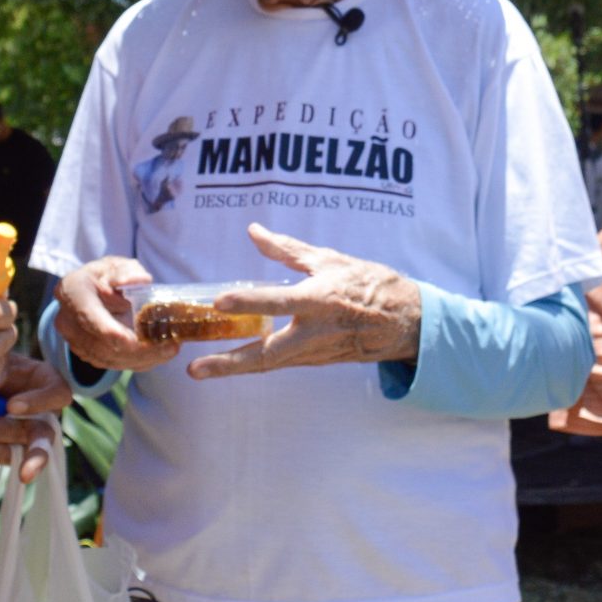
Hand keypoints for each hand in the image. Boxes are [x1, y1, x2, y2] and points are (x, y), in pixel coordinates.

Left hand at [0, 355, 74, 482]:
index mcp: (50, 385)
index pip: (58, 395)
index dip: (39, 403)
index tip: (11, 406)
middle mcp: (45, 415)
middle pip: (43, 439)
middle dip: (36, 458)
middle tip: (26, 474)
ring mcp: (26, 436)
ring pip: (15, 452)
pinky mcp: (7, 448)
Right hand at [52, 257, 179, 372]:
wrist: (93, 291)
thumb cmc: (107, 276)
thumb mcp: (118, 265)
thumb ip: (128, 271)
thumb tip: (139, 280)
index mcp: (71, 291)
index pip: (87, 315)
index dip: (108, 331)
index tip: (132, 341)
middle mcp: (67, 320)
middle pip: (100, 344)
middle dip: (136, 350)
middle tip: (169, 346)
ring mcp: (75, 341)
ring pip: (108, 359)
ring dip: (141, 359)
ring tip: (169, 350)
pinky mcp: (87, 354)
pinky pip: (112, 364)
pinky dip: (137, 362)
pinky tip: (159, 355)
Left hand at [188, 224, 420, 379]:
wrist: (405, 322)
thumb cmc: (369, 284)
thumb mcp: (330, 260)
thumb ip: (288, 249)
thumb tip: (254, 232)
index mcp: (320, 300)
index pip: (278, 302)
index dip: (248, 301)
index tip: (219, 302)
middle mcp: (315, 331)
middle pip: (266, 354)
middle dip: (230, 363)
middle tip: (196, 369)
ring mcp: (315, 352)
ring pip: (269, 364)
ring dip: (234, 368)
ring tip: (201, 370)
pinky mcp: (316, 361)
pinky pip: (281, 363)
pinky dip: (255, 363)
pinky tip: (230, 362)